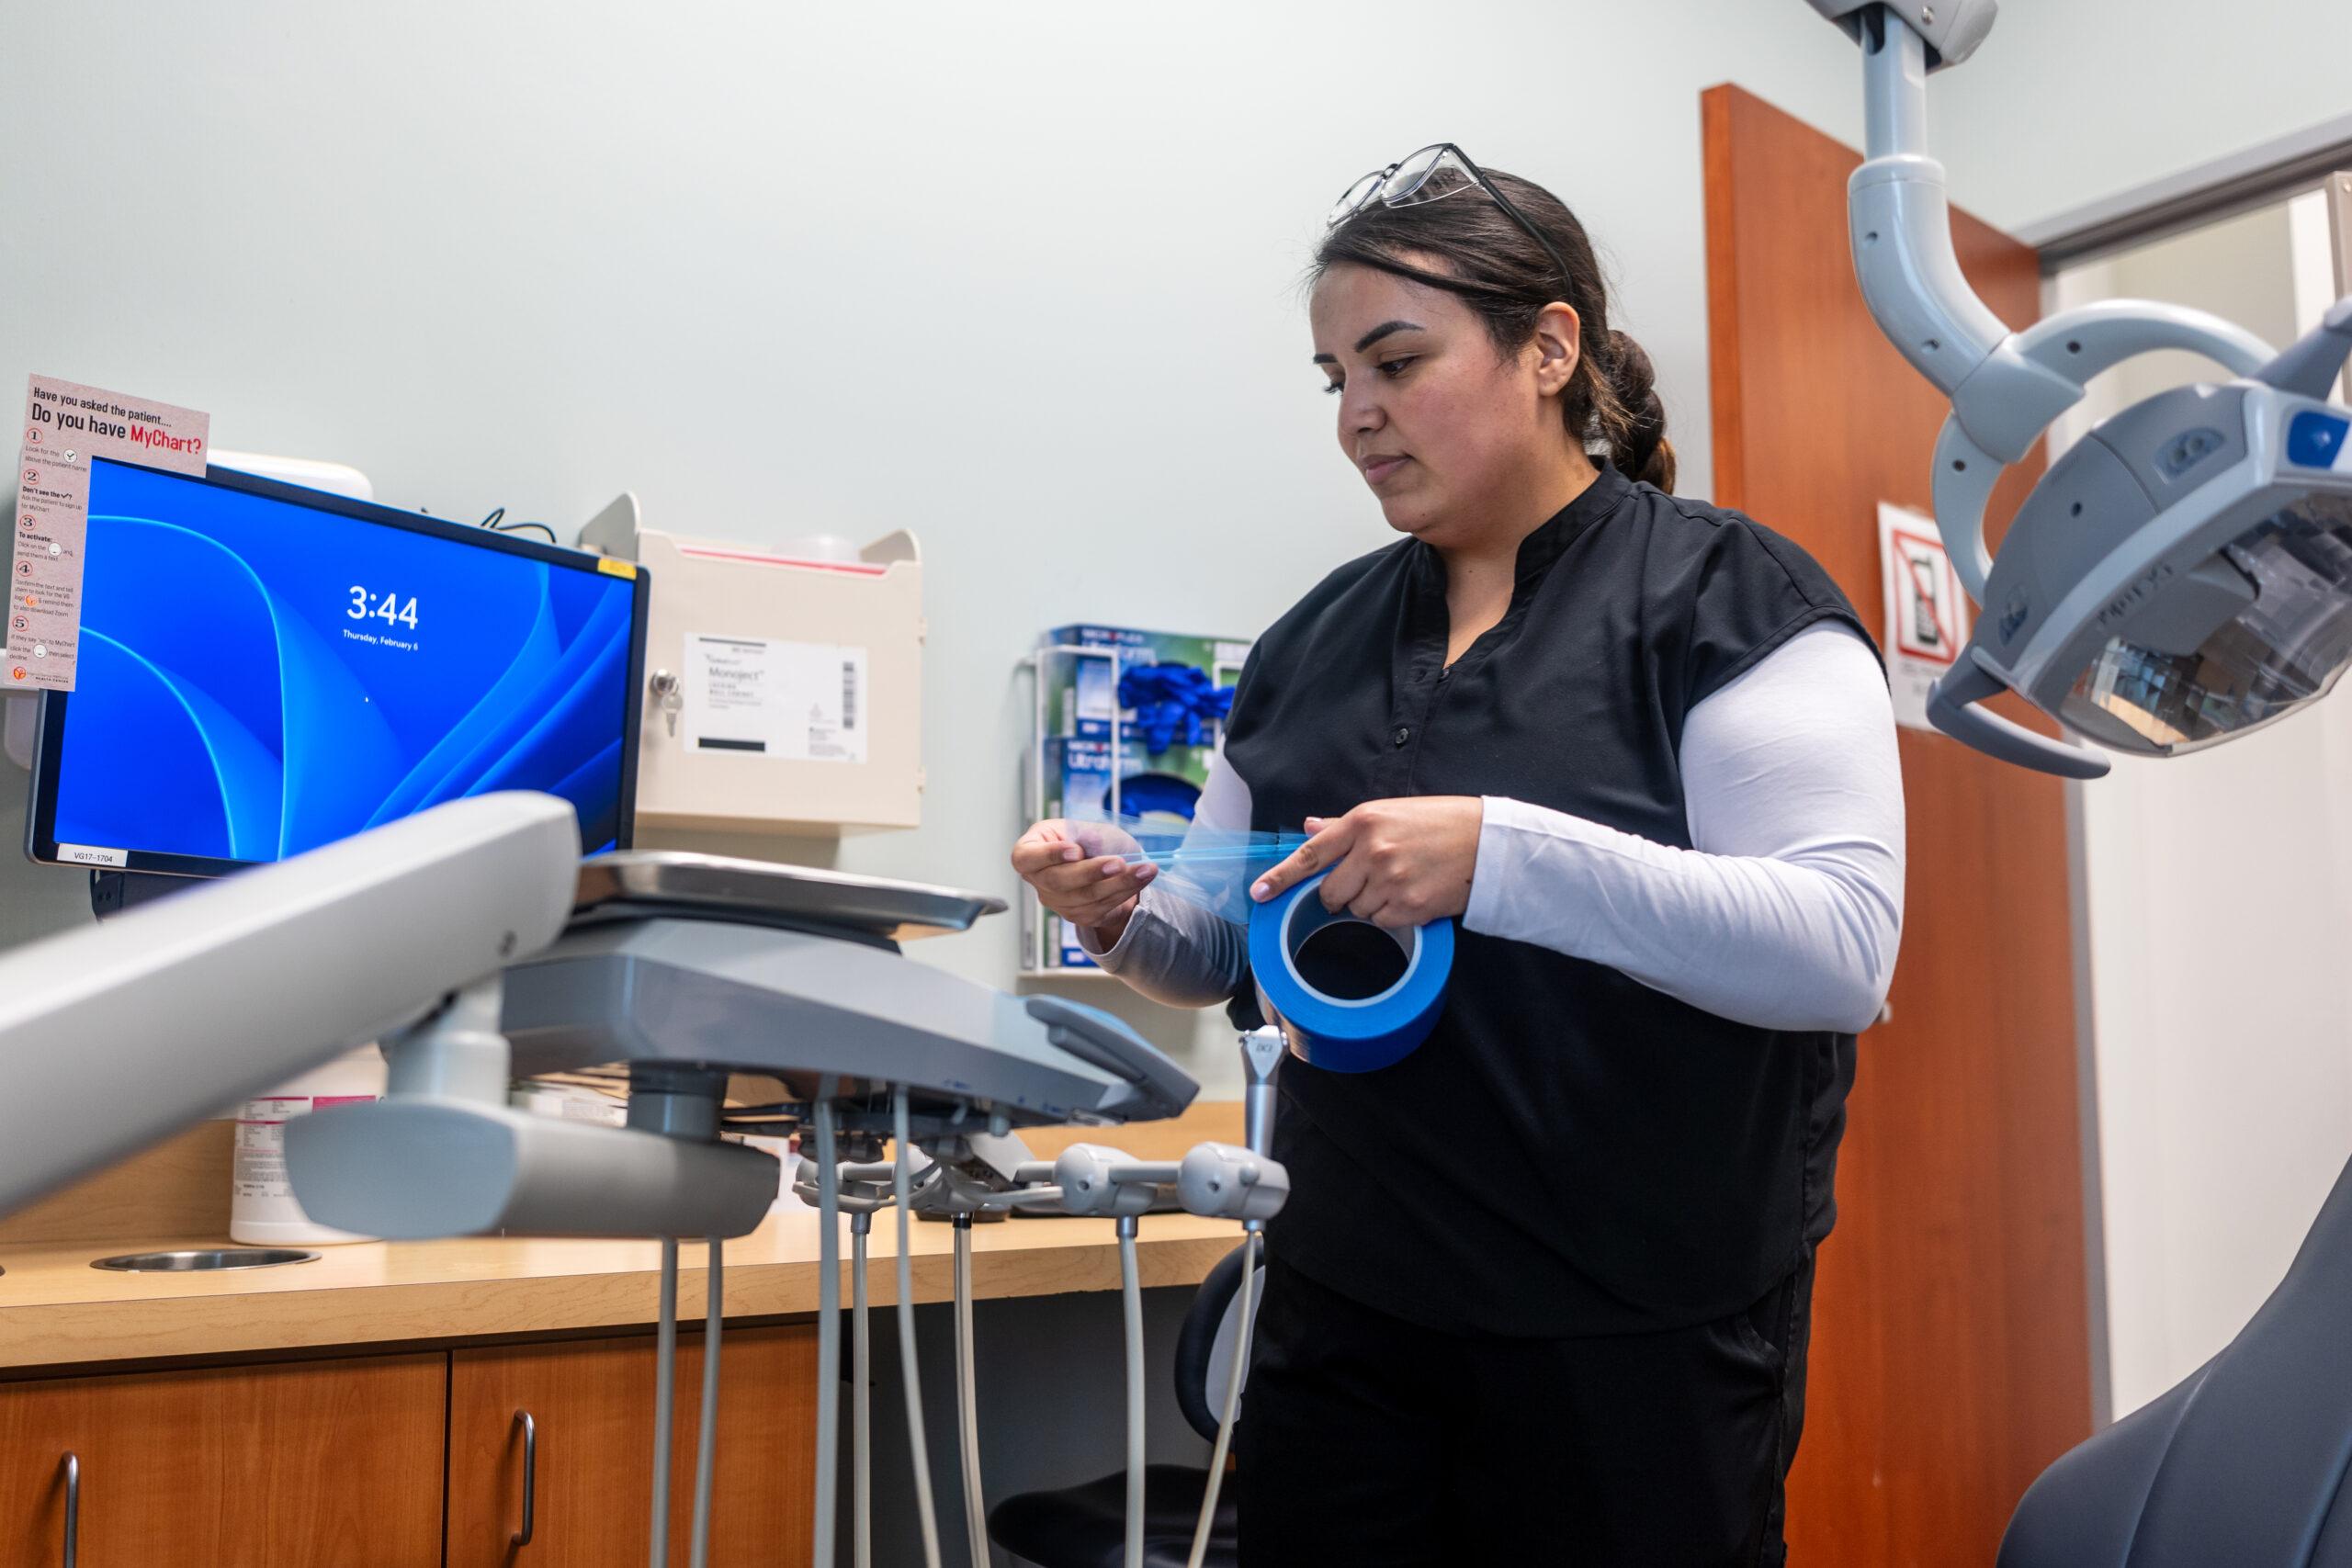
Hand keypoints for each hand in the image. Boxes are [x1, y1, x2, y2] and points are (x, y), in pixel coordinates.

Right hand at [1011, 818, 1157, 941]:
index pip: (1026, 857)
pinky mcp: (1078, 916)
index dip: (1048, 855)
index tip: (1076, 850)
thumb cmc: (1090, 840)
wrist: (1111, 863)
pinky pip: (1101, 907)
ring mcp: (1056, 901)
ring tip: (1145, 869)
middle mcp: (1038, 879)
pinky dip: (1125, 891)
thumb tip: (1091, 843)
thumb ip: (1089, 836)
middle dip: (1091, 872)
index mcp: (1031, 849)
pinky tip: (1143, 877)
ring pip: (1084, 897)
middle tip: (1119, 862)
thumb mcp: (1089, 827)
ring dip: (1119, 883)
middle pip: (1057, 881)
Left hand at [1249, 797, 1482, 928]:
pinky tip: (1413, 894)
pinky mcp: (1410, 907)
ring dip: (1371, 903)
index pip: (1311, 855)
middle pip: (1330, 892)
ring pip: (1356, 910)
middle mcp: (1372, 851)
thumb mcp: (1389, 812)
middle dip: (1340, 894)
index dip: (1280, 877)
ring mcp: (1390, 881)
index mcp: (1363, 822)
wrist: (1487, 841)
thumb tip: (1309, 827)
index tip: (1258, 894)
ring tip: (1401, 881)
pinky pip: (1382, 922)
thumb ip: (1344, 825)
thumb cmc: (1438, 822)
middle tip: (1369, 879)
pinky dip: (1392, 915)